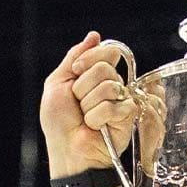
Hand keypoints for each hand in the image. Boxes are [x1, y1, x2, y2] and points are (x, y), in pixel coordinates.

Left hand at [41, 32, 137, 175]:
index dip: (88, 60)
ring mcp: (121, 100)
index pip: (106, 51)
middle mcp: (111, 85)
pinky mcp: (128, 116)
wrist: (67, 151)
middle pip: (104, 68)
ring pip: (109, 86)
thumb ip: (74, 56)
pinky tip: (95, 127)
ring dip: (89, 105)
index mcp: (95, 75)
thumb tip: (94, 36)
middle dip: (83, 87)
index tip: (75, 73)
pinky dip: (97, 118)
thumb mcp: (57, 83)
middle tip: (78, 105)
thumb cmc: (59, 123)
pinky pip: (113, 106)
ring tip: (86, 119)